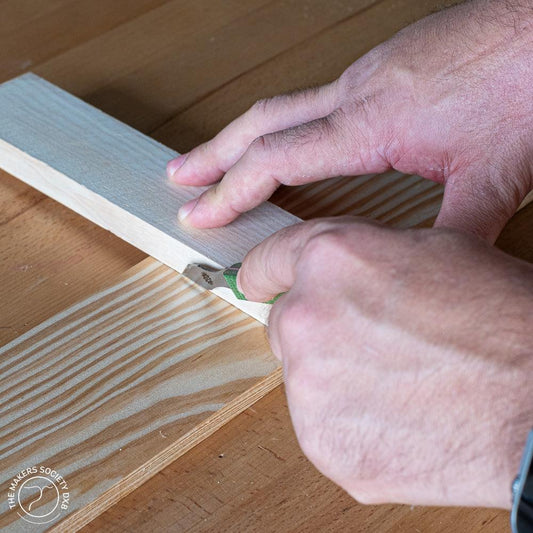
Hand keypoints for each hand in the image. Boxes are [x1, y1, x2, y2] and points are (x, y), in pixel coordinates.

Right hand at [168, 0, 532, 242]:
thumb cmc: (527, 82)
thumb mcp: (494, 175)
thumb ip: (456, 232)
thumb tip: (431, 275)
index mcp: (371, 122)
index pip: (277, 159)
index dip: (230, 189)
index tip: (200, 210)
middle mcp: (357, 92)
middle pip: (261, 122)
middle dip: (213, 152)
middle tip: (179, 173)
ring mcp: (367, 75)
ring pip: (283, 106)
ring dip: (242, 134)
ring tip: (216, 155)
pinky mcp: (383, 69)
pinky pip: (314, 99)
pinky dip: (283, 124)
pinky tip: (288, 140)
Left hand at [236, 217, 532, 507]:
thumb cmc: (500, 324)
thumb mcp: (431, 252)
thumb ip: (360, 260)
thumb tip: (336, 276)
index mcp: (331, 261)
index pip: (269, 260)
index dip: (262, 271)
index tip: (253, 281)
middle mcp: (307, 317)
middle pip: (285, 322)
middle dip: (317, 329)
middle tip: (370, 342)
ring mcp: (308, 385)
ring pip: (302, 374)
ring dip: (335, 375)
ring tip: (397, 379)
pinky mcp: (321, 441)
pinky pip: (320, 420)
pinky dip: (347, 417)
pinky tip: (395, 412)